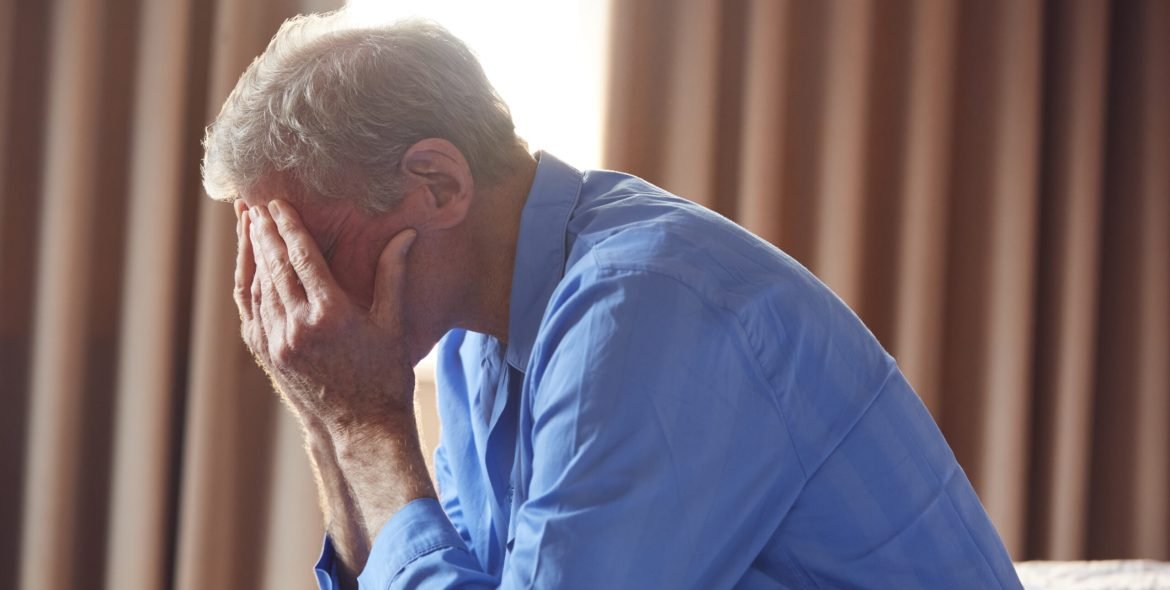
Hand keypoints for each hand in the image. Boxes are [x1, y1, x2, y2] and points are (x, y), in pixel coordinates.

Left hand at [234, 199, 417, 433]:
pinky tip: (247, 265)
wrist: (361, 428)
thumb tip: (407, 234)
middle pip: (273, 266)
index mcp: (331, 315)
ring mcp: (277, 343)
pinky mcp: (268, 356)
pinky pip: (250, 311)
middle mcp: (298, 327)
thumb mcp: (393, 324)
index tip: (278, 202)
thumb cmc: (386, 377)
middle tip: (255, 202)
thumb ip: (393, 275)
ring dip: (250, 253)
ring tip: (248, 224)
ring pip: (256, 286)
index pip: (302, 257)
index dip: (289, 226)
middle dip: (264, 231)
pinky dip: (247, 283)